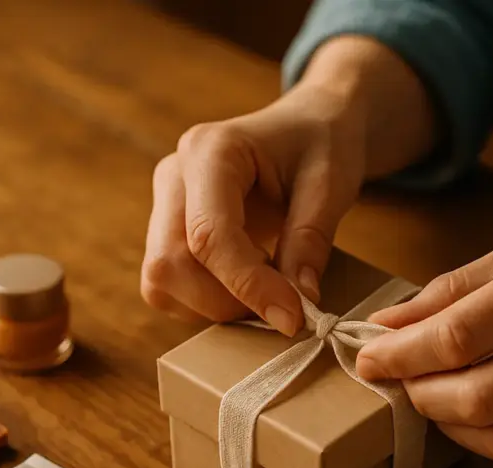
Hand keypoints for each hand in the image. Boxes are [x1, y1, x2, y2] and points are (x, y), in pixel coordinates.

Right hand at [141, 83, 365, 335]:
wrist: (309, 125)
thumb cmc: (321, 143)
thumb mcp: (330, 184)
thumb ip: (311, 240)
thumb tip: (298, 302)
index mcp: (210, 151)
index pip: (209, 234)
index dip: (247, 285)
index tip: (292, 317)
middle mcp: (174, 175)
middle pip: (170, 263)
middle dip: (226, 301)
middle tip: (282, 305)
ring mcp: (163, 204)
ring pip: (161, 281)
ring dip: (214, 305)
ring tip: (268, 289)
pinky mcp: (166, 231)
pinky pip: (168, 286)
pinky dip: (207, 302)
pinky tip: (248, 284)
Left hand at [355, 218, 492, 467]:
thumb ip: (456, 289)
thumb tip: (388, 324)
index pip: (461, 335)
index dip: (402, 355)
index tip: (368, 357)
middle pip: (477, 397)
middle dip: (420, 394)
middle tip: (400, 378)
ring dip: (448, 425)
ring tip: (432, 395)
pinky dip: (484, 441)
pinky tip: (471, 415)